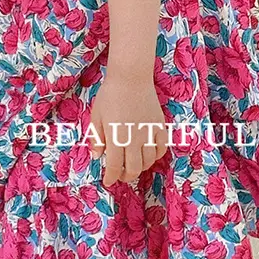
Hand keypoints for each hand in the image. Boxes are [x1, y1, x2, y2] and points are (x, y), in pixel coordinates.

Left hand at [88, 70, 169, 185]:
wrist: (131, 77)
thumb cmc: (110, 95)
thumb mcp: (96, 116)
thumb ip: (97, 138)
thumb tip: (97, 156)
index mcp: (116, 137)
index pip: (114, 166)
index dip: (111, 177)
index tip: (108, 181)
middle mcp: (134, 138)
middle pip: (134, 168)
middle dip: (126, 176)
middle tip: (121, 175)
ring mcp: (149, 132)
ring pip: (149, 160)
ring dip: (141, 167)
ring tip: (133, 164)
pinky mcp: (160, 125)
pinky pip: (162, 147)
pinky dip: (156, 155)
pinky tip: (149, 154)